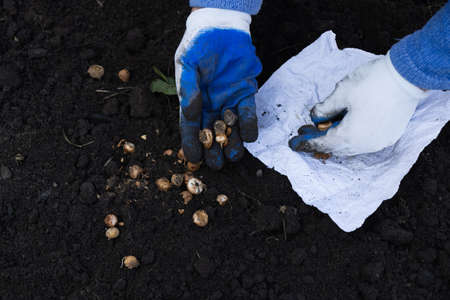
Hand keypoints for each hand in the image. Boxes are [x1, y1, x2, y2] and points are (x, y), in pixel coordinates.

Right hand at [175, 8, 261, 169]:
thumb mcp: (186, 64)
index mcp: (193, 101)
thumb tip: (190, 113)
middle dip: (214, 150)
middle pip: (212, 133)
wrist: (221, 27)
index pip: (190, 127)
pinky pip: (248, 112)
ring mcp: (229, 100)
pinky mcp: (246, 92)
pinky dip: (249, 124)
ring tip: (234, 156)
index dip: (191, 144)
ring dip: (233, 143)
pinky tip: (249, 136)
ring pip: (231, 128)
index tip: (193, 160)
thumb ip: (187, 88)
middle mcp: (211, 104)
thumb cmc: (198, 45)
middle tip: (216, 165)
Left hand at [289, 54, 426, 155]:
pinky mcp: (388, 136)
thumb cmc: (373, 82)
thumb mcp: (341, 93)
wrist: (407, 76)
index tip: (293, 143)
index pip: (322, 144)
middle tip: (306, 132)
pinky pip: (364, 142)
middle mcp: (365, 145)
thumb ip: (324, 108)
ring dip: (335, 140)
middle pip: (336, 148)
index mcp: (350, 136)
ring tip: (324, 128)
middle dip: (319, 141)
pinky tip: (344, 127)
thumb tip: (315, 117)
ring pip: (350, 147)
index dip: (306, 142)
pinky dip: (350, 138)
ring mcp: (378, 142)